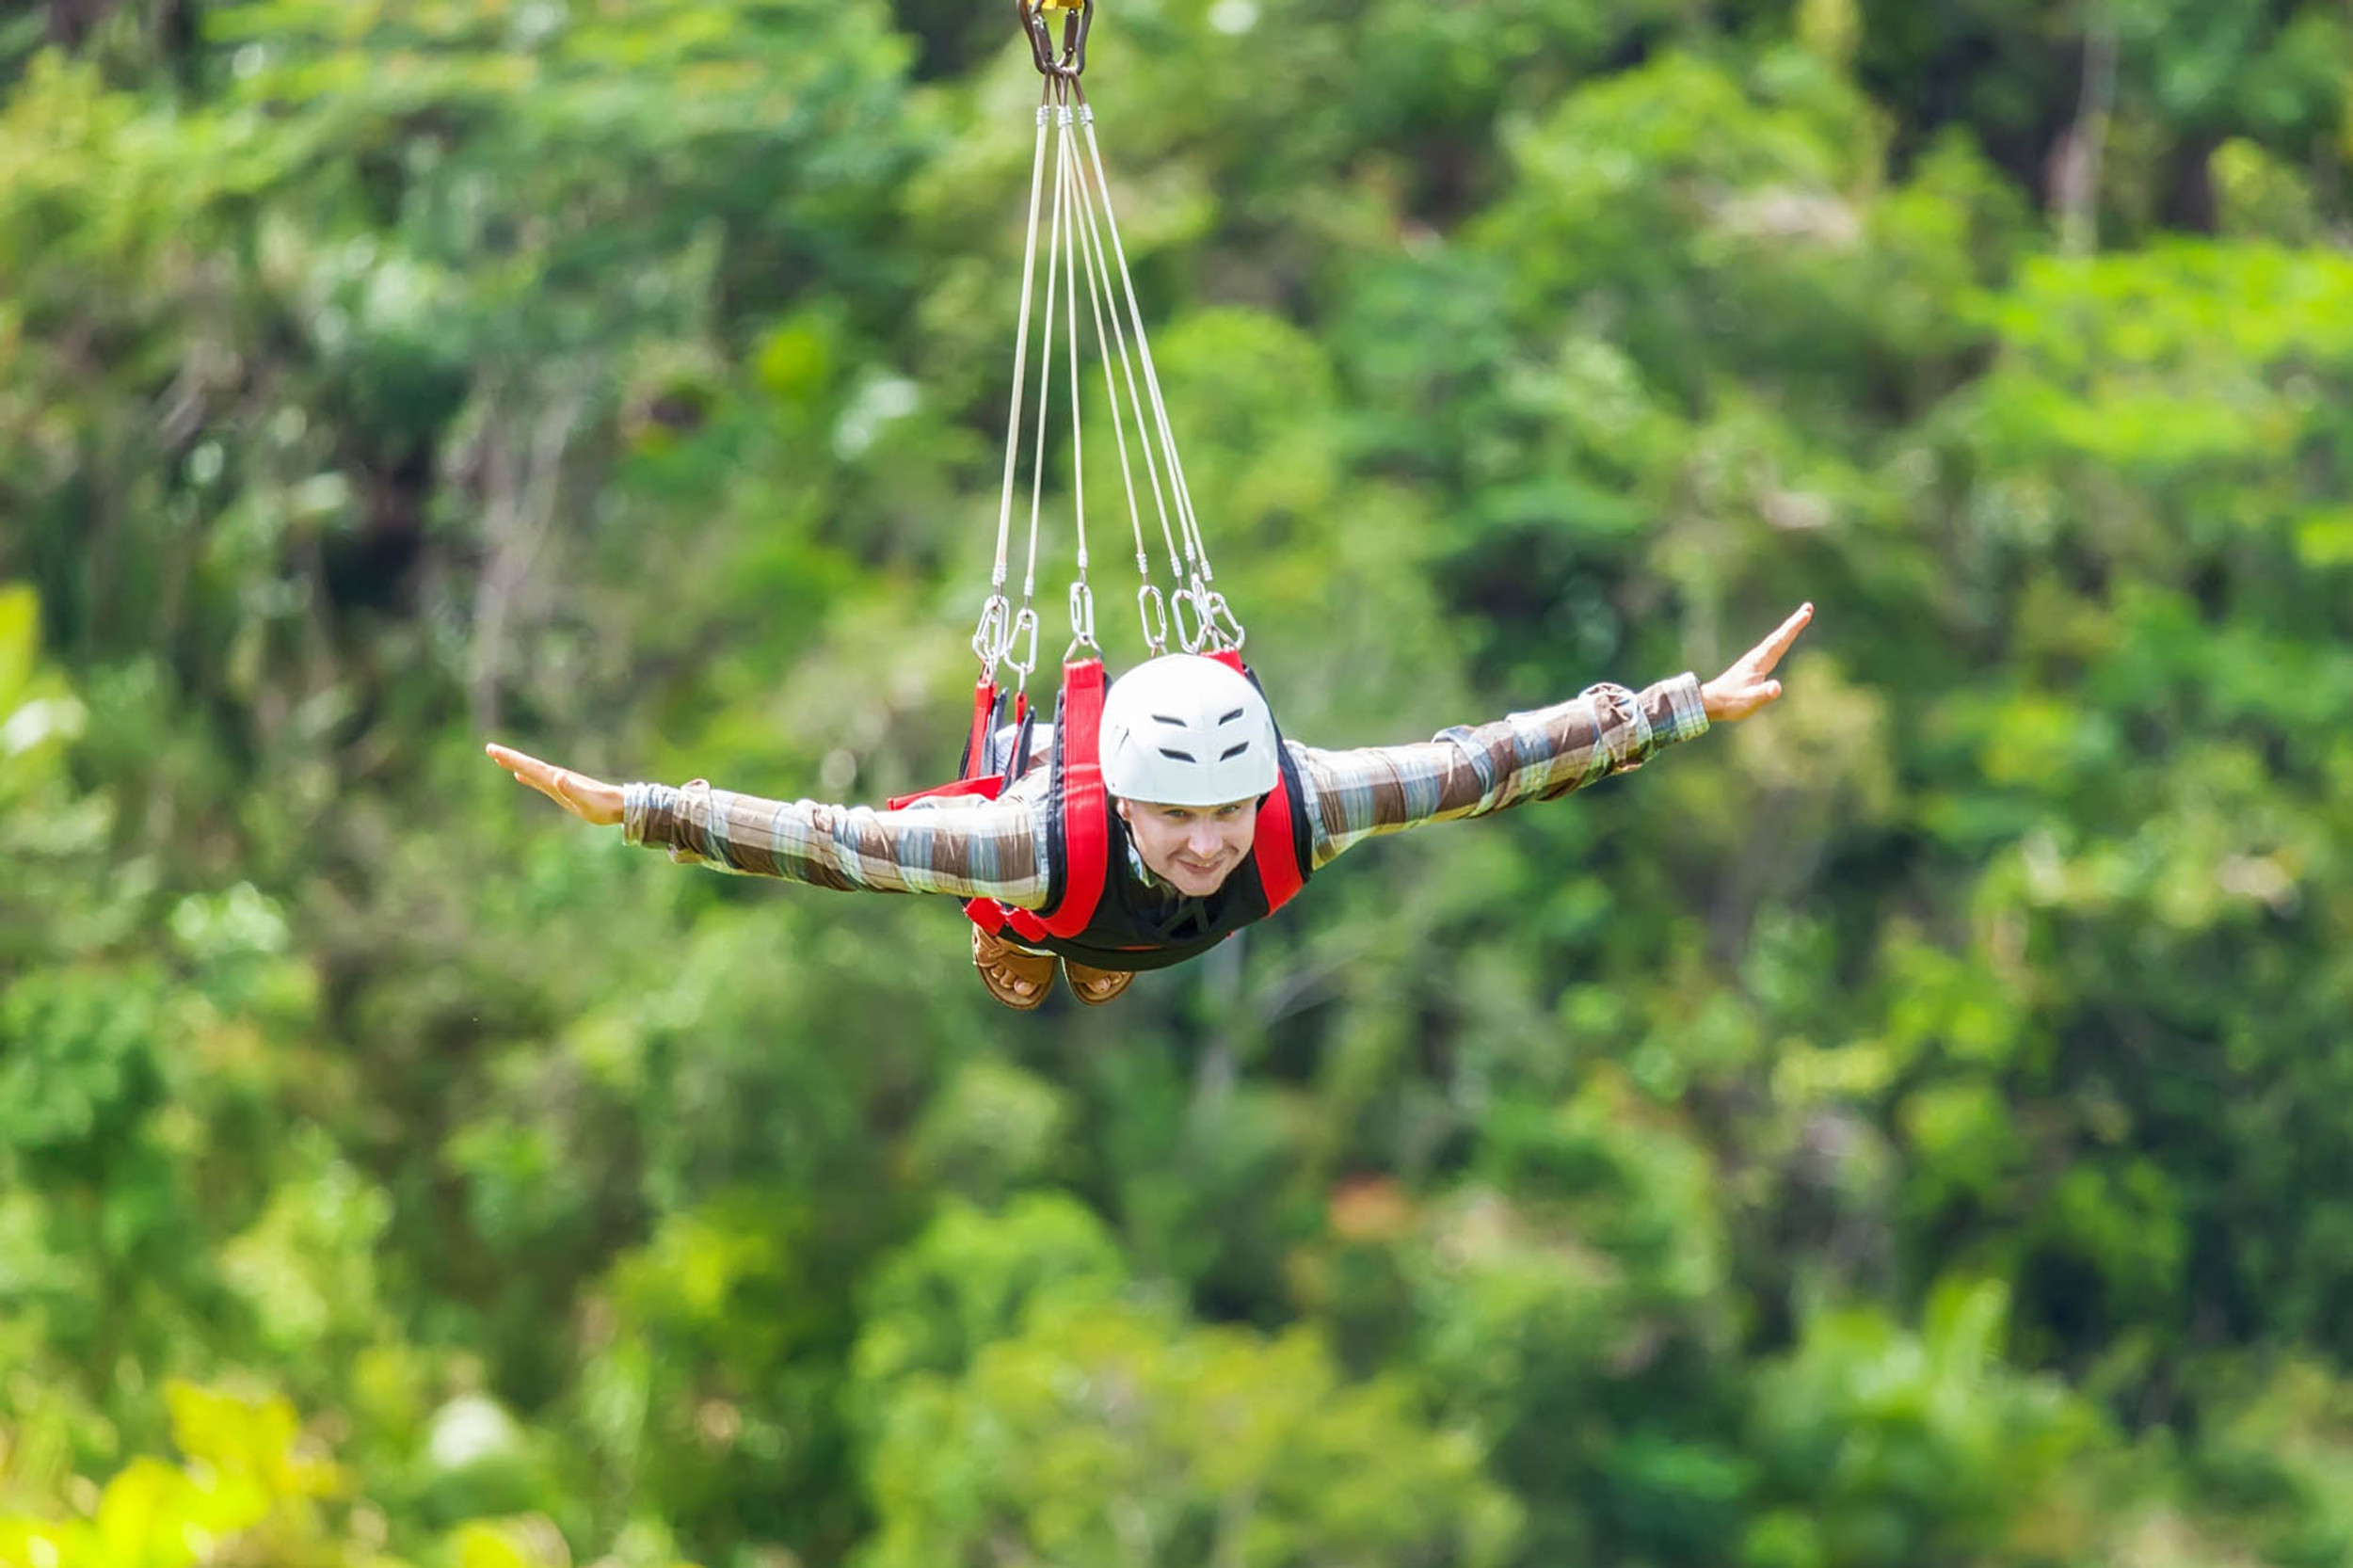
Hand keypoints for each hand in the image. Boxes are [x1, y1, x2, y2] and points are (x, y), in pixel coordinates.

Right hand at [485, 741, 624, 825]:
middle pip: (528, 765)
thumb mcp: (586, 801)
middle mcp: (556, 778)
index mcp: (557, 780)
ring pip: (532, 770)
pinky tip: (521, 776)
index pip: (530, 766)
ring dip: (515, 764)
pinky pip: (539, 780)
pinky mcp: (563, 788)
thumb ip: (571, 789)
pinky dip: (528, 776)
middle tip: (490, 749)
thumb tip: (557, 775)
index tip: (494, 750)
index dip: (512, 758)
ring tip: (500, 759)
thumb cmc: (602, 806)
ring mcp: (559, 782)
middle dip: (509, 757)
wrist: (619, 806)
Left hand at [1701, 603, 1812, 722]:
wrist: (1709, 701)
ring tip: (1802, 617)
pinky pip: (1772, 648)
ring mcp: (1755, 660)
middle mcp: (1757, 657)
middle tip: (1808, 607)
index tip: (1805, 614)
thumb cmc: (1729, 702)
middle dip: (1794, 623)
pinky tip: (1782, 641)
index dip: (1793, 628)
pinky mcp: (1753, 666)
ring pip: (1776, 641)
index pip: (1779, 642)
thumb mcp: (1749, 700)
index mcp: (1758, 661)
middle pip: (1779, 637)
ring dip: (1789, 630)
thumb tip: (1777, 687)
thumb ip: (1763, 694)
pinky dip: (1781, 641)